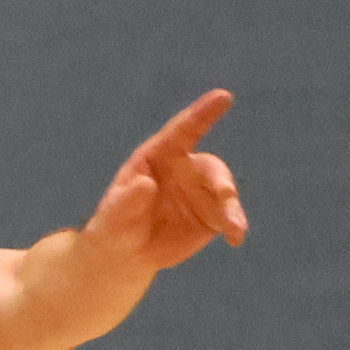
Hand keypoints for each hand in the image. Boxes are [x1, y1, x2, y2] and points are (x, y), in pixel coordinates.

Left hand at [82, 89, 247, 272]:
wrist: (126, 253)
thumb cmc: (116, 224)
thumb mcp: (114, 214)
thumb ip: (127, 199)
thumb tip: (146, 184)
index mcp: (160, 155)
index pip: (183, 130)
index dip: (203, 113)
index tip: (223, 96)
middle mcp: (186, 168)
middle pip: (210, 168)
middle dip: (220, 181)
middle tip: (226, 195)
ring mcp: (202, 192)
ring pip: (224, 193)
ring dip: (231, 209)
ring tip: (235, 229)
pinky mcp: (212, 216)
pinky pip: (228, 217)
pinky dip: (234, 226)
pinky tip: (235, 238)